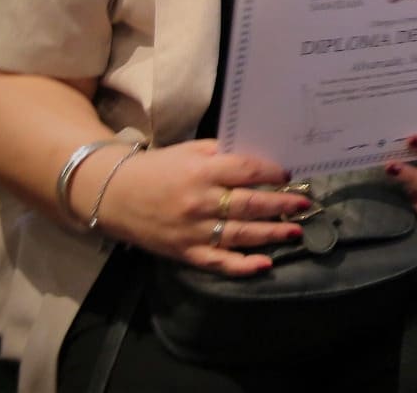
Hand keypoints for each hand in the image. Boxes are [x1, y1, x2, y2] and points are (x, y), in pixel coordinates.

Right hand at [82, 140, 308, 273]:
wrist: (111, 194)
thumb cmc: (157, 169)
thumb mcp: (190, 151)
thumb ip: (224, 154)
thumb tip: (262, 161)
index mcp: (201, 171)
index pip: (247, 171)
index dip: (272, 173)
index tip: (289, 175)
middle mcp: (199, 202)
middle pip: (250, 205)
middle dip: (281, 204)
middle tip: (304, 203)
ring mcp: (192, 230)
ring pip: (240, 234)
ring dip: (272, 233)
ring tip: (295, 230)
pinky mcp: (184, 252)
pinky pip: (218, 262)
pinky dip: (243, 265)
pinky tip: (265, 264)